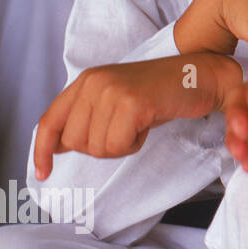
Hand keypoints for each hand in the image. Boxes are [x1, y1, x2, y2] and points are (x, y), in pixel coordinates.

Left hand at [33, 53, 241, 179]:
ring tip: (140, 124)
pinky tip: (149, 124)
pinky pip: (119, 145)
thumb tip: (57, 145)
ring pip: (97, 148)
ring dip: (121, 145)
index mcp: (87, 80)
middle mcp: (93, 82)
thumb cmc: (165, 91)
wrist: (204, 75)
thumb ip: (87, 117)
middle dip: (101, 146)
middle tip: (127, 130)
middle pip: (74, 142)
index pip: (50, 120)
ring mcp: (111, 91)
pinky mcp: (131, 103)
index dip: (42, 150)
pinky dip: (135, 144)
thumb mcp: (118, 100)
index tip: (43, 173)